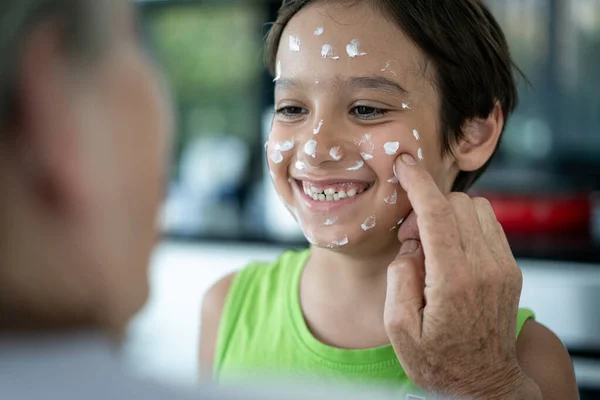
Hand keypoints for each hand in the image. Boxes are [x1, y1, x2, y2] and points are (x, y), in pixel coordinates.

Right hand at [384, 154, 539, 398]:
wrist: (484, 383)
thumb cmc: (439, 361)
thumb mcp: (399, 331)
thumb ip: (398, 279)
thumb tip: (410, 247)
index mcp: (453, 282)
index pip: (437, 214)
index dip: (418, 182)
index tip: (404, 163)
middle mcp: (484, 268)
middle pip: (456, 205)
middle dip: (426, 206)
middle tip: (409, 237)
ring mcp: (502, 267)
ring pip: (476, 208)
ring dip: (447, 214)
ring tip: (430, 245)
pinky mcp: (509, 268)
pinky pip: (488, 224)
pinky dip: (464, 223)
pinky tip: (449, 250)